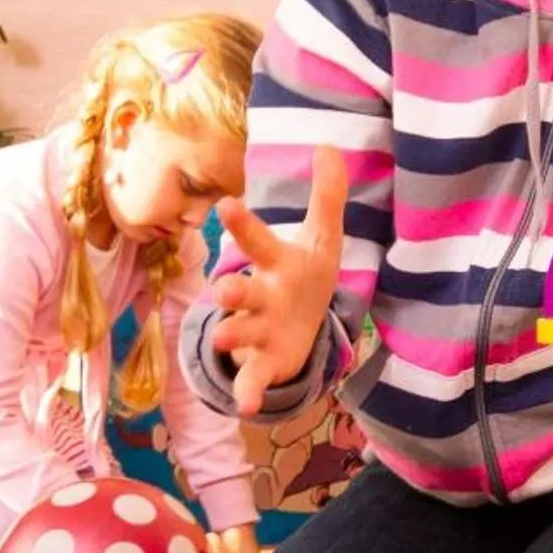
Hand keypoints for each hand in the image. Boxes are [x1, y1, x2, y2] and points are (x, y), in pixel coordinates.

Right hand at [209, 147, 347, 418]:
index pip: (257, 240)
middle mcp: (260, 295)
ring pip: (241, 332)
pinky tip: (246, 407)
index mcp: (275, 263)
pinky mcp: (266, 363)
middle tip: (222, 288)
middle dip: (232, 290)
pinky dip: (249, 392)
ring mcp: (260, 330)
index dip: (243, 224)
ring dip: (233, 335)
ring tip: (223, 337)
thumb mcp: (323, 236)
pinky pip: (254, 378)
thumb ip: (327, 195)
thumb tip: (330, 145)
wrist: (297, 328)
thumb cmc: (305, 274)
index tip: (227, 204)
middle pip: (242, 291)